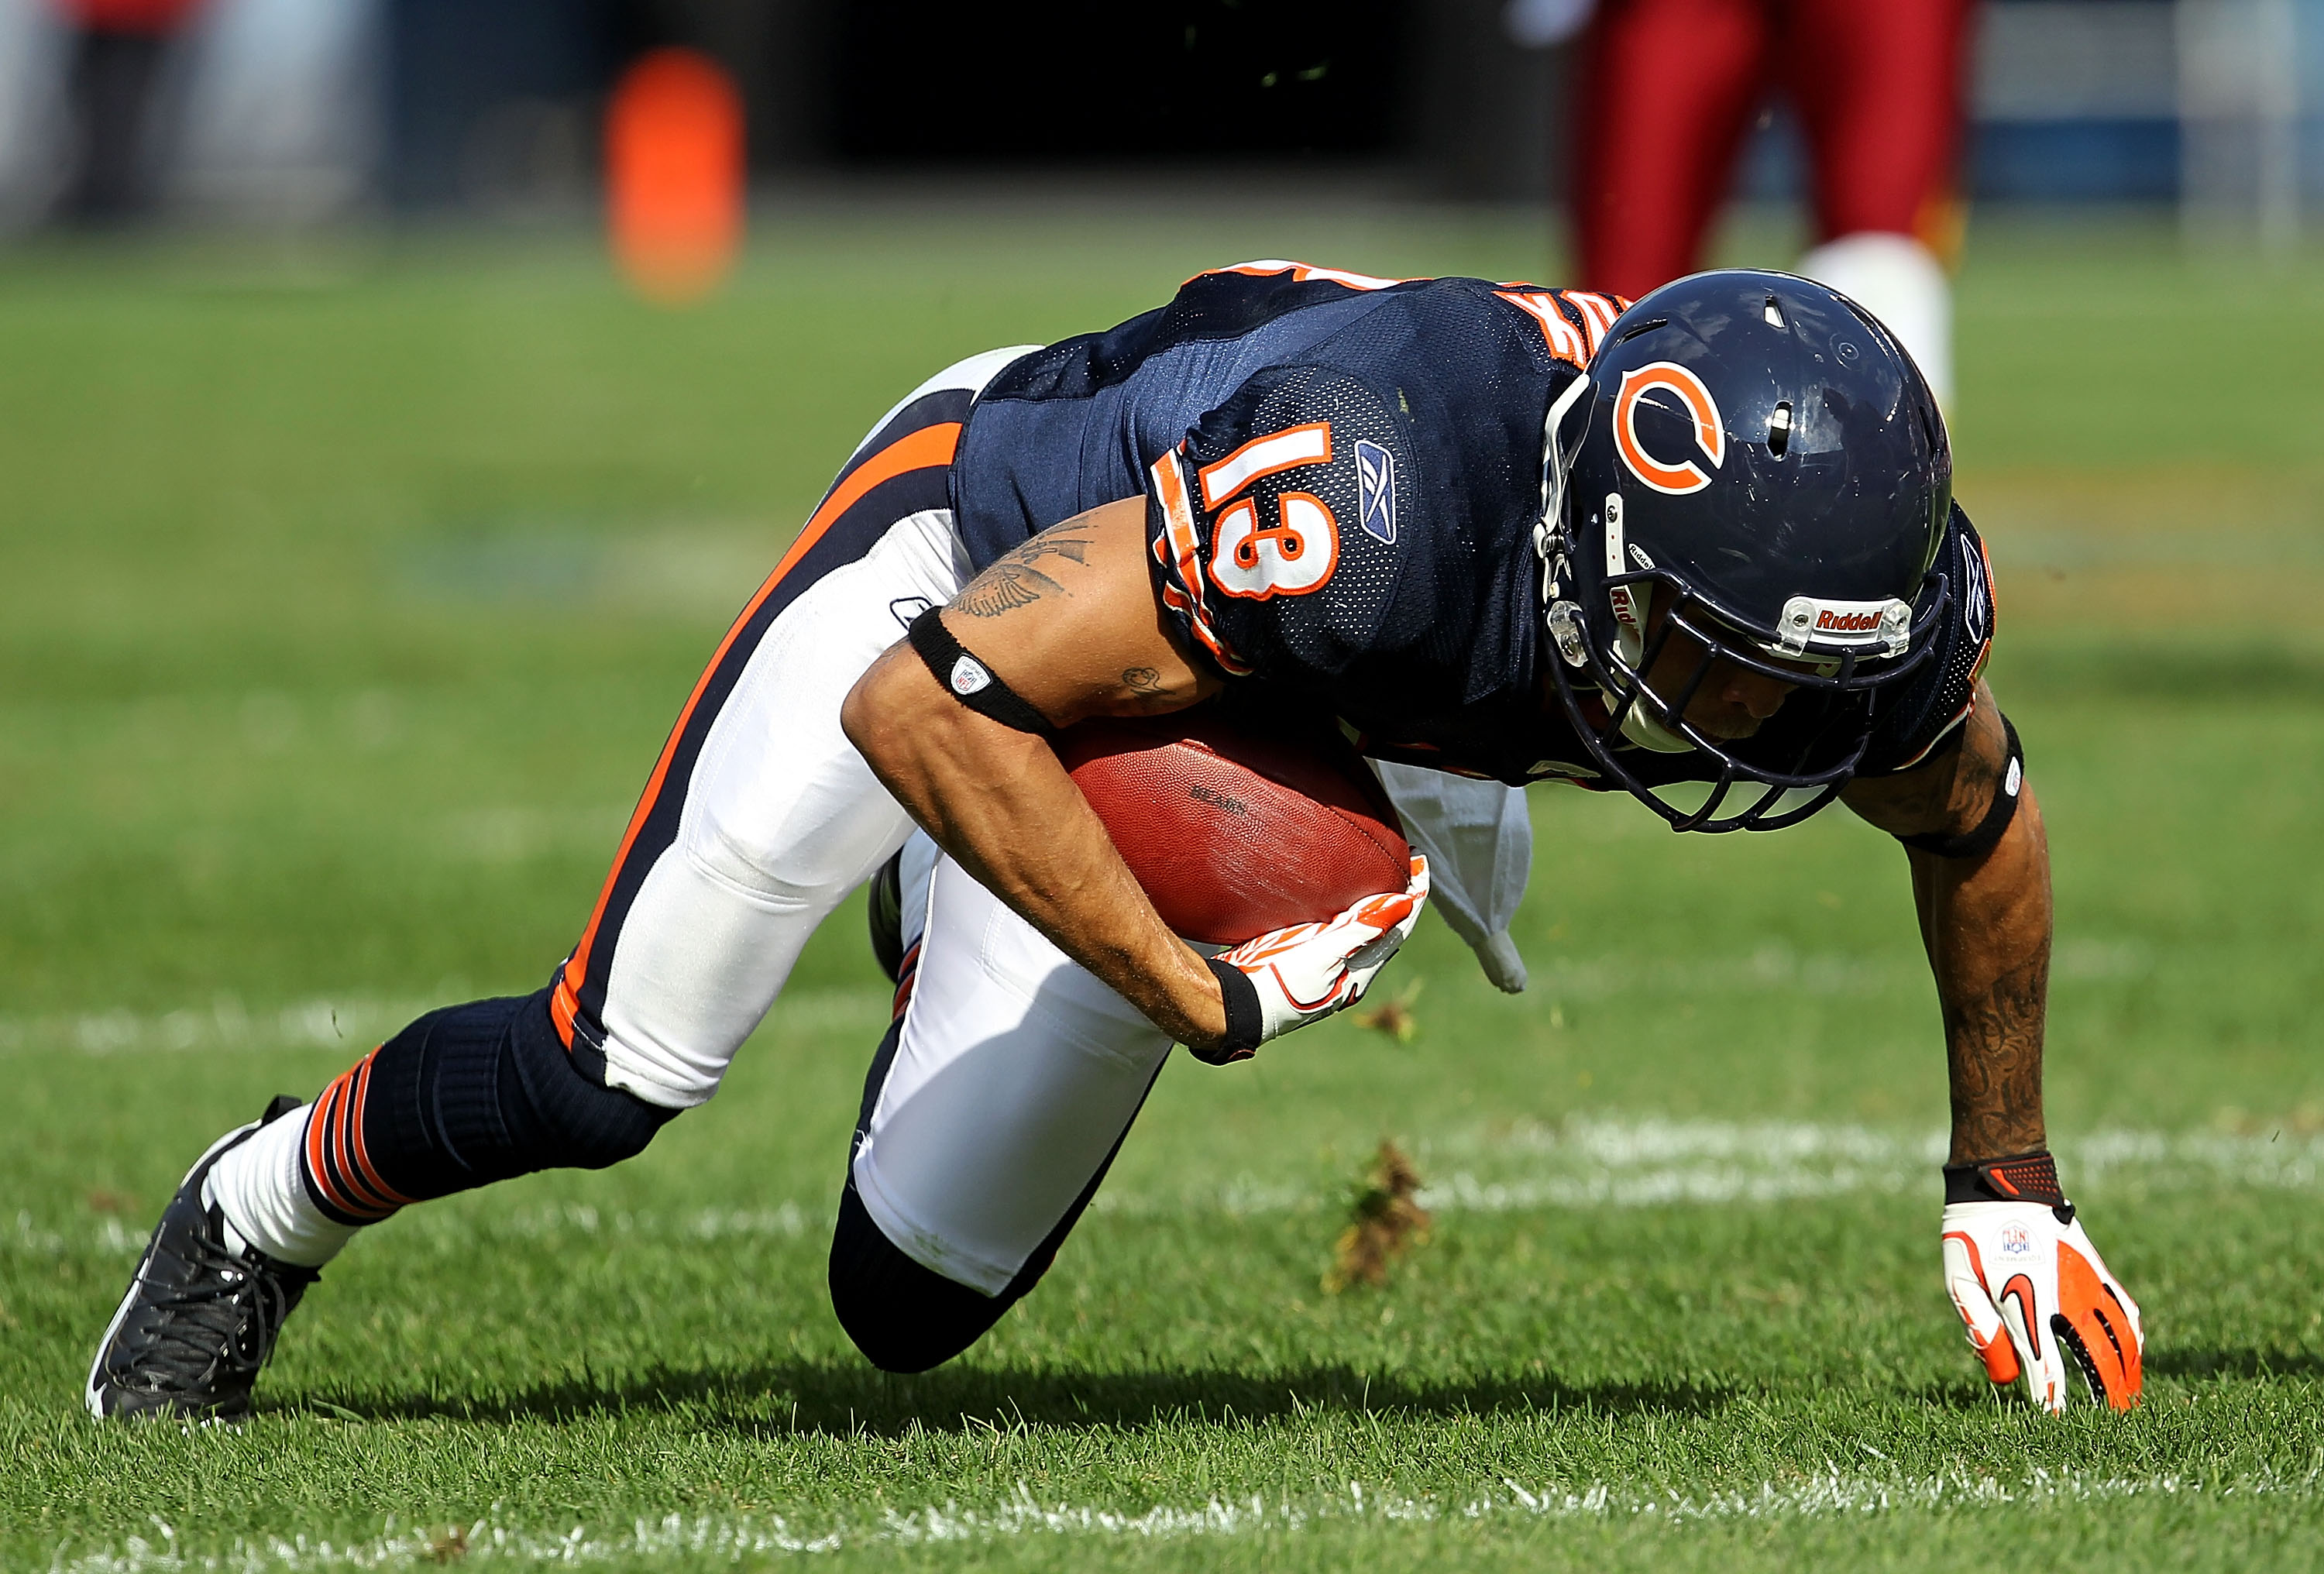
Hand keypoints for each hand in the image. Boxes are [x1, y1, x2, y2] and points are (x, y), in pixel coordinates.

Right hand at [1195, 857, 1429, 1061]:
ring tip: (1381, 874)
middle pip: (1385, 928)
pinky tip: (1341, 899)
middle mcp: (1349, 971)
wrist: (1236, 1007)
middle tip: (1405, 862)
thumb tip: (1404, 905)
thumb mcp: (1321, 955)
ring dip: (1375, 903)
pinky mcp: (1307, 961)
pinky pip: (1339, 932)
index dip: (1413, 896)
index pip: (1398, 928)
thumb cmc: (1278, 983)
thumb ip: (1360, 930)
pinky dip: (1350, 912)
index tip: (1420, 863)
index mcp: (1359, 973)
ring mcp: (1329, 967)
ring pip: (1364, 931)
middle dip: (1398, 896)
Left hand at [1942, 1187, 2142, 1410]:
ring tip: (2129, 1398)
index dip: (2052, 1399)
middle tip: (2111, 1423)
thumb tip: (2007, 1378)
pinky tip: (2135, 1351)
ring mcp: (2087, 1282)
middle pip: (2097, 1359)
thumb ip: (1982, 1329)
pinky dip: (2134, 1334)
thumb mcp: (1959, 1281)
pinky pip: (2124, 1307)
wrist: (2003, 1182)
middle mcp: (2066, 1298)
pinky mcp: (2096, 1267)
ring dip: (2129, 1371)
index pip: (2047, 1367)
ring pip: (2122, 1337)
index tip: (2055, 1424)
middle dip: (2105, 1395)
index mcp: (2028, 1305)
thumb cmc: (1971, 1234)